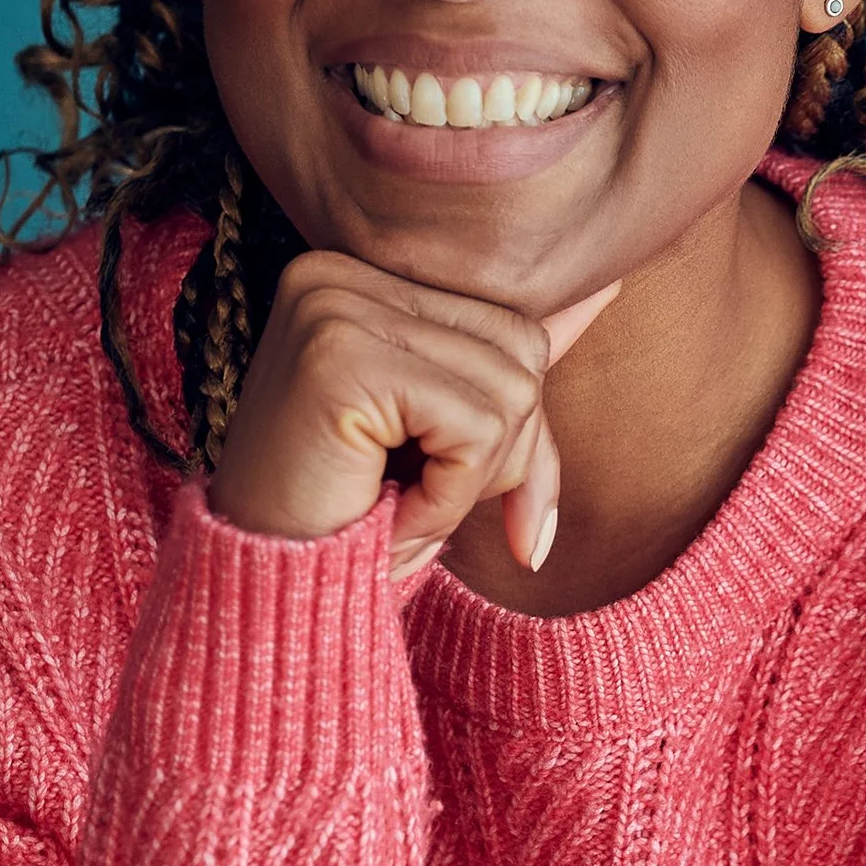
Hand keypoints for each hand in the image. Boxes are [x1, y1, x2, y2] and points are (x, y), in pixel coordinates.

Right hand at [208, 251, 620, 578]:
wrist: (258, 593)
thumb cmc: (347, 521)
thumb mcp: (443, 437)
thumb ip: (508, 370)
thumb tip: (607, 293)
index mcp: (359, 275)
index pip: (510, 327)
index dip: (519, 431)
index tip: (507, 511)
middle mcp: (338, 272)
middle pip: (521, 350)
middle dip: (507, 453)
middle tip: (428, 506)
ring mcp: (334, 307)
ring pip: (510, 389)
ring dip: (475, 480)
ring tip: (399, 507)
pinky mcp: (340, 357)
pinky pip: (474, 427)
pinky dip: (451, 495)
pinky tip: (389, 512)